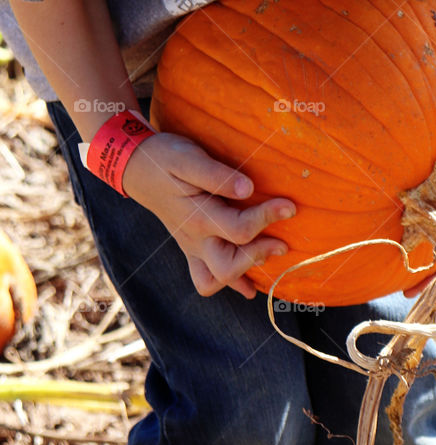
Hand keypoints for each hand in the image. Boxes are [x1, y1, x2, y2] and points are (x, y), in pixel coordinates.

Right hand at [121, 132, 294, 299]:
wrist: (137, 166)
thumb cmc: (165, 158)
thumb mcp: (188, 157)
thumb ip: (217, 175)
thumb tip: (247, 188)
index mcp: (197, 217)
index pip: (239, 230)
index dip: (268, 219)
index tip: (289, 207)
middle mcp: (194, 239)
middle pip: (227, 267)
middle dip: (258, 255)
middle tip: (281, 240)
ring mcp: (191, 246)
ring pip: (215, 280)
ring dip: (244, 272)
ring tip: (269, 255)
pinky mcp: (192, 247)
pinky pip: (207, 277)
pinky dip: (232, 283)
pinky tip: (251, 286)